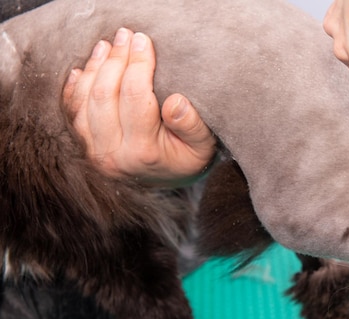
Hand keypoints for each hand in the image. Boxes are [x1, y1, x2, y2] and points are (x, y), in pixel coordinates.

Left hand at [63, 28, 215, 186]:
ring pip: (84, 102)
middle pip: (104, 96)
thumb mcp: (203, 145)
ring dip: (94, 69)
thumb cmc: (190, 157)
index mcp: (144, 153)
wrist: (172, 180)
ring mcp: (96, 153)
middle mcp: (114, 156)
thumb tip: (176, 102)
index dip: (138, 64)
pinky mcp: (86, 149)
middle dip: (115, 60)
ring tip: (107, 46)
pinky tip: (84, 69)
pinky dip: (76, 87)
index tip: (144, 41)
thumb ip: (192, 126)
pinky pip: (73, 113)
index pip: (135, 97)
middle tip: (126, 36)